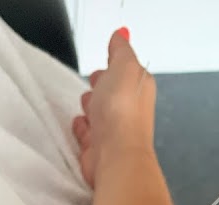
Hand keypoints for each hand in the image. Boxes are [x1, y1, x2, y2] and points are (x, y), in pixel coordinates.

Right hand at [72, 28, 156, 189]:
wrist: (115, 154)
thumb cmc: (121, 111)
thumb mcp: (123, 65)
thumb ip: (120, 49)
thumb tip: (121, 36)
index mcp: (138, 88)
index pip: (127, 72)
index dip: (116, 65)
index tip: (108, 58)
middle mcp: (128, 111)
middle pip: (112, 94)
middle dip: (101, 87)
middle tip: (95, 82)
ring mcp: (113, 132)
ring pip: (98, 114)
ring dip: (90, 107)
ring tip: (87, 104)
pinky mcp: (98, 149)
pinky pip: (87, 135)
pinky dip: (82, 129)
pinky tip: (80, 124)